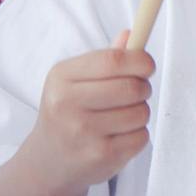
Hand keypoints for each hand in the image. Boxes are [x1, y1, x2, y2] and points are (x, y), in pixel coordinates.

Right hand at [21, 32, 154, 192]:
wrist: (47, 161)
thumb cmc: (68, 112)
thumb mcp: (75, 80)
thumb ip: (106, 58)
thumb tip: (132, 35)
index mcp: (61, 77)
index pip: (113, 60)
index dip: (140, 60)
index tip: (147, 65)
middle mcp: (67, 104)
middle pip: (131, 87)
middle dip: (143, 88)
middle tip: (136, 92)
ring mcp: (83, 133)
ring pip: (141, 113)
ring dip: (141, 113)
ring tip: (121, 117)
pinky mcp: (100, 156)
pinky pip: (142, 137)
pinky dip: (138, 135)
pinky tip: (118, 136)